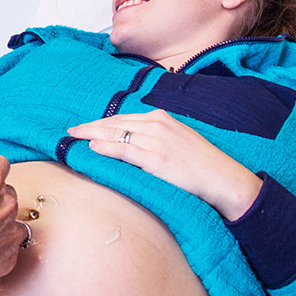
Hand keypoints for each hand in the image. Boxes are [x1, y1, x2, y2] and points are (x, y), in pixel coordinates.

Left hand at [68, 109, 262, 220]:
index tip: (85, 126)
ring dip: (92, 135)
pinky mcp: (157, 158)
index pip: (122, 118)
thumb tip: (128, 140)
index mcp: (160, 117)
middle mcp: (157, 124)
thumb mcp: (176, 139)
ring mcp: (156, 140)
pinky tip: (92, 147)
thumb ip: (154, 135)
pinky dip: (106, 148)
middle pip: (114, 123)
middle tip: (71, 131)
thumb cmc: (200, 163)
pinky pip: (124, 150)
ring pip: (115, 134)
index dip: (100, 123)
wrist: (223, 178)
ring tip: (74, 138)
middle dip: (90, 127)